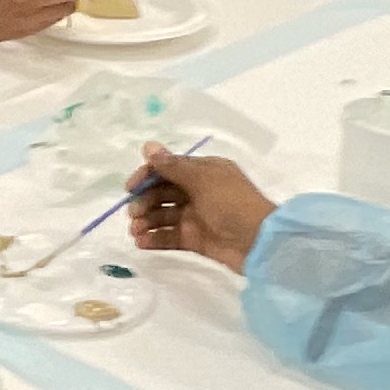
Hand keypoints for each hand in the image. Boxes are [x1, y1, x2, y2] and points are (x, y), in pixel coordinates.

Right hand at [124, 143, 276, 270]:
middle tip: (133, 214)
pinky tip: (142, 243)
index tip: (131, 188)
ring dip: (147, 221)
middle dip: (145, 201)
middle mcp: (200, 192)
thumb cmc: (232, 204)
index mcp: (204, 172)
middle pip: (164, 193)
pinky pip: (171, 236)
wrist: (259, 243)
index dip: (147, 176)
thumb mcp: (203, 180)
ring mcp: (198, 217)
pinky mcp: (197, 240)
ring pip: (165, 216)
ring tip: (135, 231)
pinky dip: (155, 239)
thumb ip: (173, 166)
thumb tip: (148, 146)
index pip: (168, 169)